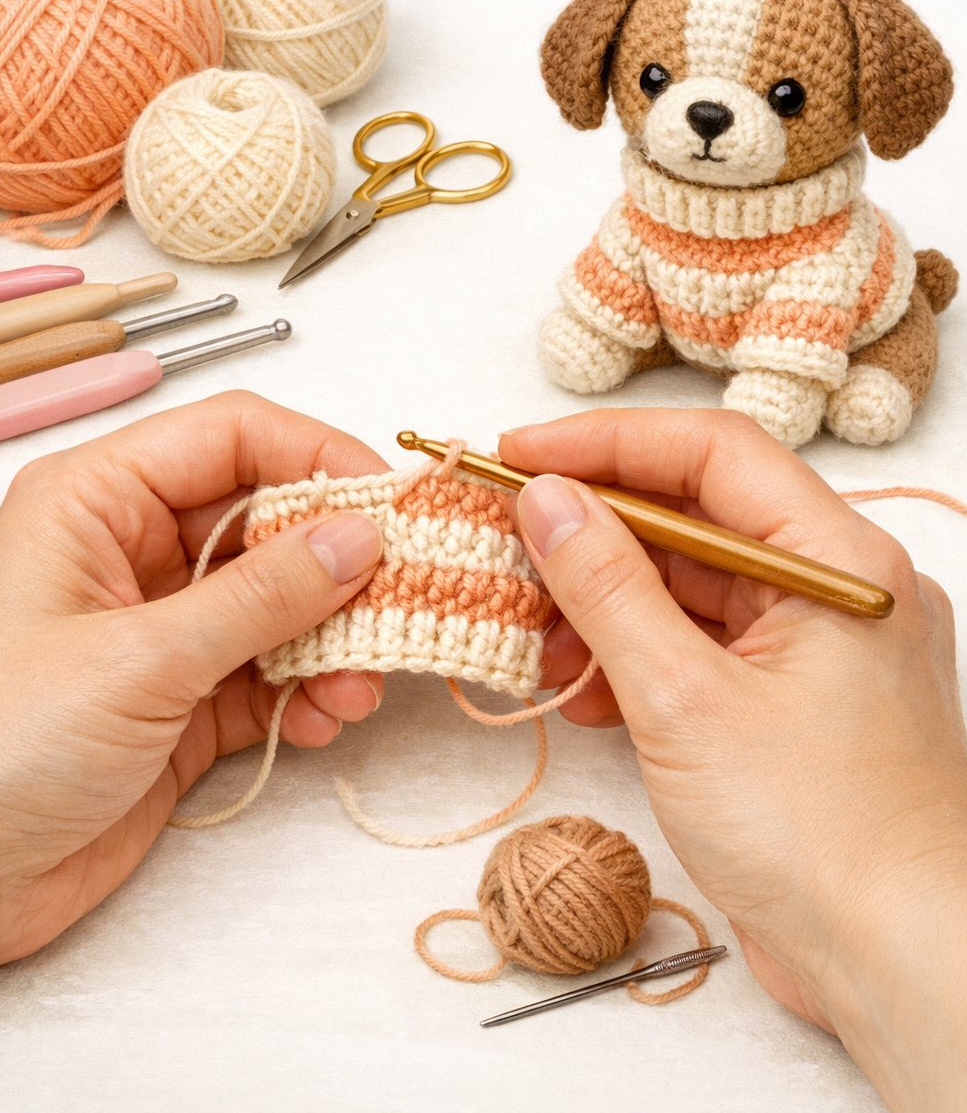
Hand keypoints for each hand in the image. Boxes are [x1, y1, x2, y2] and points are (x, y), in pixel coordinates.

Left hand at [0, 392, 386, 995]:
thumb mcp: (139, 659)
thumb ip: (260, 596)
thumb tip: (361, 536)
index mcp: (97, 500)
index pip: (231, 436)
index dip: (317, 454)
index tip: (393, 499)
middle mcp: (132, 549)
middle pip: (266, 518)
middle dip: (338, 559)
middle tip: (404, 594)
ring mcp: (161, 626)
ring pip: (279, 600)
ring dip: (334, 636)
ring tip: (363, 682)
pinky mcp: (182, 699)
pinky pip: (269, 670)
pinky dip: (308, 690)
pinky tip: (326, 718)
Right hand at [503, 409, 966, 1111]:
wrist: (901, 966)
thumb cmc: (822, 836)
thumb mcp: (684, 699)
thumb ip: (607, 586)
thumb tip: (545, 498)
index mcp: (838, 560)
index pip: (710, 451)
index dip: (604, 443)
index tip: (517, 453)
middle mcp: (838, 588)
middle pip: (698, 516)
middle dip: (596, 530)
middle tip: (507, 540)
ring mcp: (819, 647)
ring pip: (694, 585)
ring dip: (607, 604)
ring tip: (534, 637)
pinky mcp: (796, 703)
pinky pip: (705, 647)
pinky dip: (640, 658)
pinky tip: (583, 691)